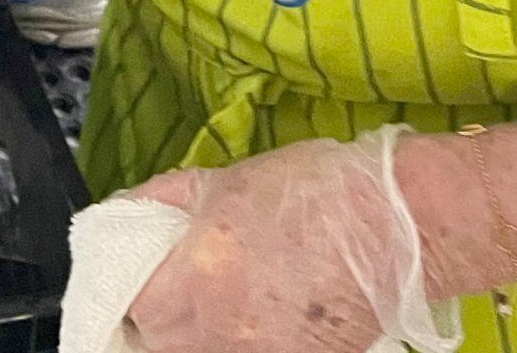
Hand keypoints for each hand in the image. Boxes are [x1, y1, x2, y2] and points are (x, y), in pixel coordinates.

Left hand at [126, 129, 458, 352]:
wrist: (392, 225)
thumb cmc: (315, 193)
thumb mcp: (222, 180)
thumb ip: (165, 202)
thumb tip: (124, 215)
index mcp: (199, 272)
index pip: (131, 306)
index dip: (129, 292)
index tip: (136, 282)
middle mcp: (222, 329)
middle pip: (157, 344)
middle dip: (156, 322)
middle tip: (170, 296)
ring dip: (193, 339)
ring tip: (213, 312)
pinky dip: (234, 347)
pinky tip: (249, 326)